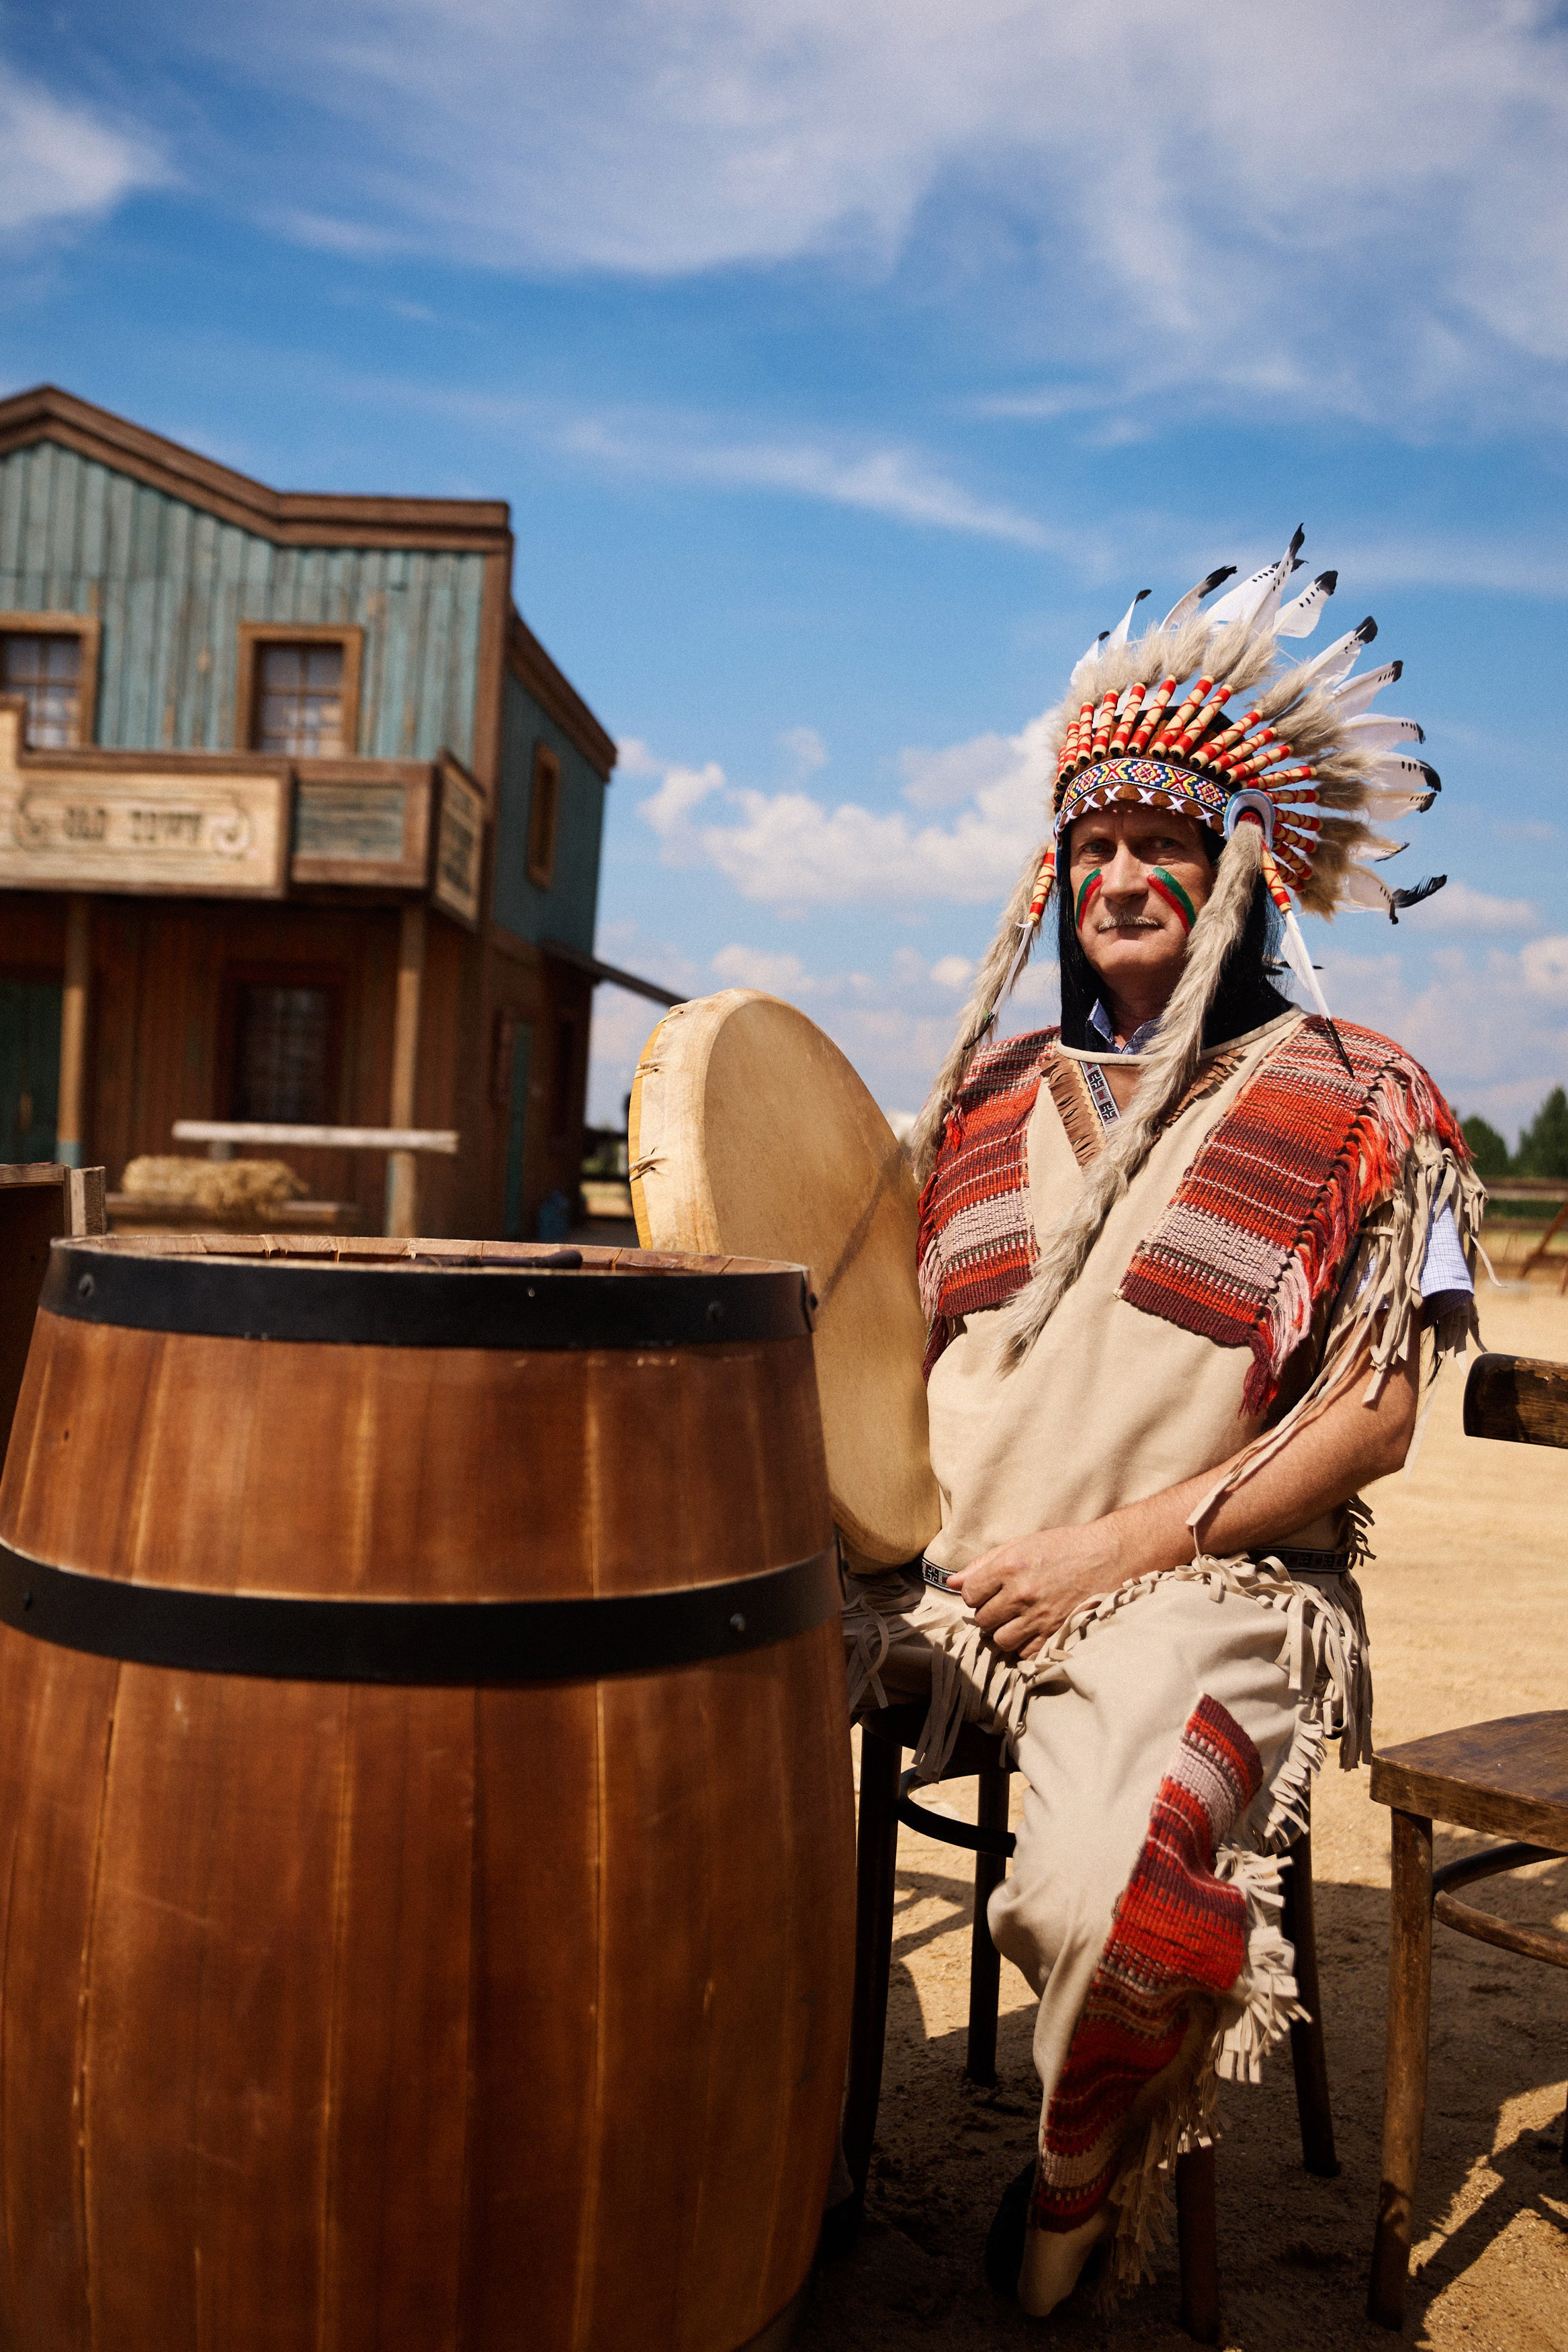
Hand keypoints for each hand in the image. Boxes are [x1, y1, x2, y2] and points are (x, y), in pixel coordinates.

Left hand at [946, 1523, 1127, 1658]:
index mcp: (1009, 1566)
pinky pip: (1025, 1652)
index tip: (988, 1591)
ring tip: (1017, 1619)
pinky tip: (1033, 1629)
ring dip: (1004, 1632)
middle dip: (990, 1613)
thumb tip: (951, 1582)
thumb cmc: (1064, 1547)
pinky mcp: (1056, 1633)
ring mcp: (1040, 1617)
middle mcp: (1021, 1593)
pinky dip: (1025, 1645)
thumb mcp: (1022, 1545)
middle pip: (983, 1620)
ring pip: (1000, 1640)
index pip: (969, 1594)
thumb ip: (983, 1564)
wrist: (1110, 1556)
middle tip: (1005, 1604)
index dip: (976, 1594)